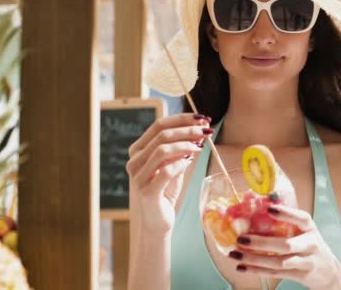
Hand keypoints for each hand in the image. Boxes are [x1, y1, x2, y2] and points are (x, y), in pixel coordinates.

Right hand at [126, 113, 211, 230]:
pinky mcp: (147, 192)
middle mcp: (134, 161)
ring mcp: (138, 177)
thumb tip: (198, 130)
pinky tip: (190, 162)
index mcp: (138, 151)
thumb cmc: (165, 191)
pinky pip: (166, 171)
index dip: (181, 119)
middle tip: (206, 130)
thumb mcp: (174, 166)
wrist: (158, 222)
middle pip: (162, 135)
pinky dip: (180, 164)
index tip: (202, 118)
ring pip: (162, 151)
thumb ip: (181, 149)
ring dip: (185, 145)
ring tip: (200, 145)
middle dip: (187, 130)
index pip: (158, 125)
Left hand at [228, 204, 340, 289]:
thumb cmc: (309, 245)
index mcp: (310, 228)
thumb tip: (257, 203)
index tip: (269, 208)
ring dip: (254, 259)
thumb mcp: (304, 231)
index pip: (301, 218)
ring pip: (278, 262)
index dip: (286, 213)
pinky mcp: (299, 275)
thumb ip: (287, 221)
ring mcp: (306, 262)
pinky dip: (257, 271)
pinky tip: (242, 267)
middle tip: (240, 239)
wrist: (328, 272)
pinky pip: (276, 274)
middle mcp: (310, 245)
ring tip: (235, 254)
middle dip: (261, 243)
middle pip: (285, 245)